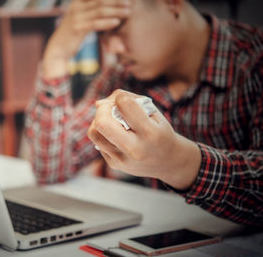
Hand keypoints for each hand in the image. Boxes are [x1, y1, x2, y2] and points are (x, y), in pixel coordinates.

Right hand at [42, 0, 130, 78]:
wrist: (59, 47)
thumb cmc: (73, 33)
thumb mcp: (80, 18)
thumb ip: (90, 10)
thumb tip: (108, 6)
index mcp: (77, 2)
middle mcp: (75, 7)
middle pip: (100, 1)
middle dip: (117, 1)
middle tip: (130, 3)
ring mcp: (76, 17)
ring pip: (100, 11)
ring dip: (116, 11)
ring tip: (128, 12)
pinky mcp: (77, 29)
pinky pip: (96, 23)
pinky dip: (108, 22)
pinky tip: (117, 22)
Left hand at [87, 89, 201, 189]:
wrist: (168, 162)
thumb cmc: (159, 131)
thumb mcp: (153, 112)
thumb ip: (129, 101)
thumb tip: (98, 103)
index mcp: (150, 132)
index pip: (125, 105)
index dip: (121, 97)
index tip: (125, 100)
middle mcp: (135, 148)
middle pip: (102, 122)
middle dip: (103, 108)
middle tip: (110, 108)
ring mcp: (122, 159)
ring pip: (94, 133)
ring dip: (98, 120)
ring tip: (110, 119)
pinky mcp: (114, 164)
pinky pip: (98, 142)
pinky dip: (102, 132)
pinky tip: (114, 132)